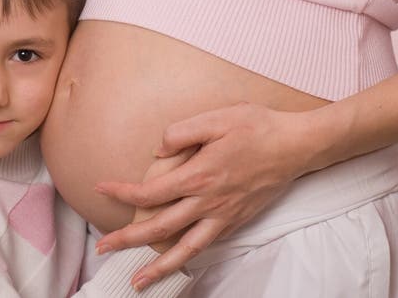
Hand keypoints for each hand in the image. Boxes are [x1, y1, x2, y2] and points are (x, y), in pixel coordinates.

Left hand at [95, 102, 318, 286]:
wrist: (295, 146)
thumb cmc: (257, 127)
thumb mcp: (217, 117)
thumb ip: (183, 132)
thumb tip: (158, 150)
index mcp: (200, 175)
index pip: (151, 193)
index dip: (123, 193)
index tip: (102, 188)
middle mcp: (209, 202)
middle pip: (160, 228)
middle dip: (128, 240)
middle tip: (102, 248)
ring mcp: (224, 216)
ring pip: (185, 249)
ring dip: (157, 266)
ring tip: (137, 280)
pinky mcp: (237, 221)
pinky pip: (207, 245)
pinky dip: (188, 258)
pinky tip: (178, 260)